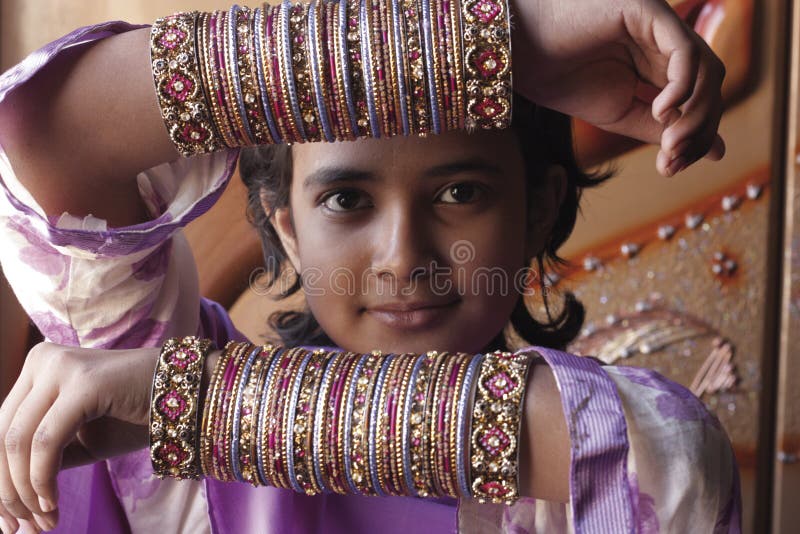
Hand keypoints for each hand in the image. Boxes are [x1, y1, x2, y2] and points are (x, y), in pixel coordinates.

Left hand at [0, 342, 158, 531]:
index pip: (0, 429)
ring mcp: (61, 367)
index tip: (9, 521)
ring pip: (16, 442)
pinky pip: (46, 442)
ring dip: (25, 492)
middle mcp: (42, 358)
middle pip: (0, 436)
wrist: (192, 395)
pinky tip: (51, 504)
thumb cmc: (136, 417)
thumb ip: (39, 455)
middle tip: (21, 530)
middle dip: (7, 492)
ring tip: (43, 522)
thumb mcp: (77, 439)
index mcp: (37, 366)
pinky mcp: (82, 384)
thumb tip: (2, 496)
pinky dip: (41, 479)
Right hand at [512, 0, 725, 175]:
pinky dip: (683, 85)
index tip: (671, 169)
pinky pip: (685, 50)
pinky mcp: (649, 11)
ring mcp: (661, 25)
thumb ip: (664, 129)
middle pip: (711, 86)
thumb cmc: (562, 81)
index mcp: (659, 64)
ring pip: (707, 69)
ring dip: (696, 113)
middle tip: (672, 159)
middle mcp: (666, 42)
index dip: (695, 137)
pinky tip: (660, 111)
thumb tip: (717, 150)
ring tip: (668, 142)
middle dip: (699, 128)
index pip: (700, 99)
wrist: (520, 55)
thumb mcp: (621, 115)